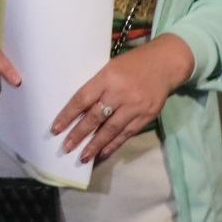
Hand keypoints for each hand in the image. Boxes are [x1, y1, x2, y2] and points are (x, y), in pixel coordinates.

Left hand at [53, 34, 194, 164]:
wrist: (165, 64)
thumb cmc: (133, 64)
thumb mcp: (111, 68)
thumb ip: (97, 86)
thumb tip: (79, 110)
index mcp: (107, 77)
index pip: (83, 98)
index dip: (68, 115)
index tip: (56, 129)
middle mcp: (120, 93)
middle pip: (96, 117)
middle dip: (79, 134)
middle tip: (66, 147)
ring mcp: (135, 106)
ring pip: (111, 129)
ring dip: (95, 145)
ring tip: (83, 157)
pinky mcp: (146, 116)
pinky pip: (127, 134)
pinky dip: (114, 144)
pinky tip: (103, 153)